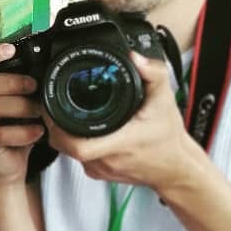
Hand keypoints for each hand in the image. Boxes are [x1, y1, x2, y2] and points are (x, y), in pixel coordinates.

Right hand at [0, 43, 45, 185]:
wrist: (6, 161)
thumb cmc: (11, 125)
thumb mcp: (13, 99)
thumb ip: (18, 82)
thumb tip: (41, 64)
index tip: (10, 49)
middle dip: (14, 82)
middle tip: (34, 85)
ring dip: (22, 106)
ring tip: (40, 111)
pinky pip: (3, 134)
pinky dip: (24, 132)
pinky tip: (38, 131)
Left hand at [43, 51, 200, 190]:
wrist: (176, 167)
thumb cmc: (169, 138)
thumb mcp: (164, 100)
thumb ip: (153, 74)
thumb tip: (135, 57)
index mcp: (120, 143)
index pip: (76, 144)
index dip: (58, 127)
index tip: (54, 108)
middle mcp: (106, 160)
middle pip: (64, 147)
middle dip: (55, 125)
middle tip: (55, 105)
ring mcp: (102, 169)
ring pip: (69, 153)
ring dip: (65, 133)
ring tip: (68, 114)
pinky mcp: (101, 174)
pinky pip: (79, 158)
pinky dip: (76, 143)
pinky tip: (83, 130)